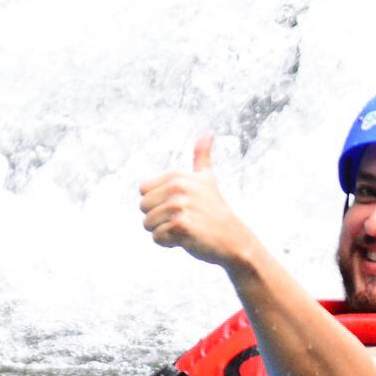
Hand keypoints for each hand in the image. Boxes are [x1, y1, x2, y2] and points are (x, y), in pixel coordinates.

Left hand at [139, 133, 262, 271]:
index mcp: (177, 176)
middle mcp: (178, 188)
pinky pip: (157, 237)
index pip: (143, 192)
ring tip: (185, 229)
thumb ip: (202, 156)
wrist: (232, 238)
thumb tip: (209, 132)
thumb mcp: (208, 179)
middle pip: (143, 208)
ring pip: (148, 224)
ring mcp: (180, 206)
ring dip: (163, 231)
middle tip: (182, 219)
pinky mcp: (181, 226)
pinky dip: (168, 243)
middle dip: (158, 218)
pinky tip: (186, 239)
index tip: (179, 206)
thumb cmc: (215, 210)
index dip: (157, 203)